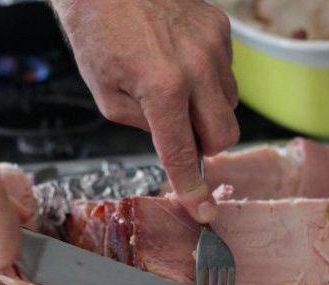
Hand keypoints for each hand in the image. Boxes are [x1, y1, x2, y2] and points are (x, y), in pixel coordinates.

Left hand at [52, 0, 239, 222]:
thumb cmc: (98, 31)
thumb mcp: (106, 94)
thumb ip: (145, 126)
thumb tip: (175, 140)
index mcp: (162, 88)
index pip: (184, 153)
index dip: (192, 188)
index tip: (204, 210)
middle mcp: (197, 68)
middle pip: (225, 135)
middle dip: (206, 144)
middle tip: (182, 131)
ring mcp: (215, 46)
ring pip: (230, 104)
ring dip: (208, 109)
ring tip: (177, 85)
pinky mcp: (222, 30)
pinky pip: (227, 72)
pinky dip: (209, 78)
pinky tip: (183, 61)